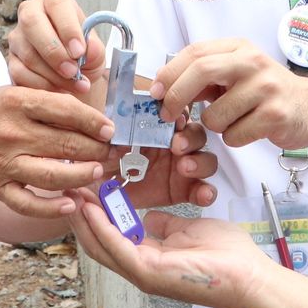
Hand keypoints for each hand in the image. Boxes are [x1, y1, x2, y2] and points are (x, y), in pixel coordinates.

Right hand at [0, 86, 116, 218]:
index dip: (94, 122)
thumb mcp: (15, 94)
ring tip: (97, 172)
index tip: (110, 130)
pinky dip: (52, 207)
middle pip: (66, 145)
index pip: (67, 111)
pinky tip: (71, 203)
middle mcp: (10, 133)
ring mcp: (3, 164)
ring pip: (53, 176)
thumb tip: (92, 118)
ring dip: (83, 176)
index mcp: (17, 103)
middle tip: (110, 154)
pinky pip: (28, 204)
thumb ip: (49, 103)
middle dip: (96, 151)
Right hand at [7, 0, 105, 93]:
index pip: (57, 4)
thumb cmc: (83, 54)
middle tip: (72, 72)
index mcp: (54, 1)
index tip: (79, 51)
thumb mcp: (95, 50)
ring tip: (74, 85)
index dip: (68, 28)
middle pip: (32, 23)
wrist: (72, 72)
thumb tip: (88, 50)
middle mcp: (31, 12)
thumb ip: (95, 49)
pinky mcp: (11, 59)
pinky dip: (41, 85)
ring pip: (27, 53)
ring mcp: (17, 36)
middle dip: (54, 52)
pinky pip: (20, 73)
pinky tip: (58, 89)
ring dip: (52, 74)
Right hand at [65, 190, 273, 307]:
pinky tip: (90, 207)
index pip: (111, 238)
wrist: (247, 275)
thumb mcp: (187, 230)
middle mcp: (140, 268)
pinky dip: (101, 226)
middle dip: (80, 217)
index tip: (82, 191)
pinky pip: (117, 246)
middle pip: (98, 243)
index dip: (94, 215)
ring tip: (70, 194)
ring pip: (101, 246)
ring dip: (84, 220)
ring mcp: (142, 273)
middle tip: (66, 190)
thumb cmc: (226, 255)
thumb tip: (148, 218)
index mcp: (148, 259)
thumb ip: (164, 225)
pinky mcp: (148, 273)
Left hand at [101, 118, 220, 209]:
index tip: (172, 116)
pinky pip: (204, 190)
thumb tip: (111, 128)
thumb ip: (108, 138)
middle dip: (190, 137)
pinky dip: (207, 192)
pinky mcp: (186, 190)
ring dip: (200, 161)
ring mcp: (183, 168)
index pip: (177, 114)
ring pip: (206, 159)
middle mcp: (175, 145)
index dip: (179, 112)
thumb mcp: (101, 148)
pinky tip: (203, 194)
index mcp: (157, 129)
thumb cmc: (103, 165)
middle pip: (196, 134)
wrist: (103, 194)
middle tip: (176, 145)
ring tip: (185, 167)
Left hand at [153, 39, 307, 151]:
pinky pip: (234, 136)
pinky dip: (233, 139)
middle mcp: (253, 62)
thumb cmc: (267, 92)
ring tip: (233, 121)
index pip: (195, 52)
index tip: (154, 92)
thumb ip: (206, 74)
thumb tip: (162, 85)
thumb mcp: (238, 73)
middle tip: (167, 115)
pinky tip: (250, 130)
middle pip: (201, 71)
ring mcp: (266, 88)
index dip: (169, 73)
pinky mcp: (275, 115)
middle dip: (176, 96)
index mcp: (239, 48)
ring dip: (214, 126)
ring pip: (214, 115)